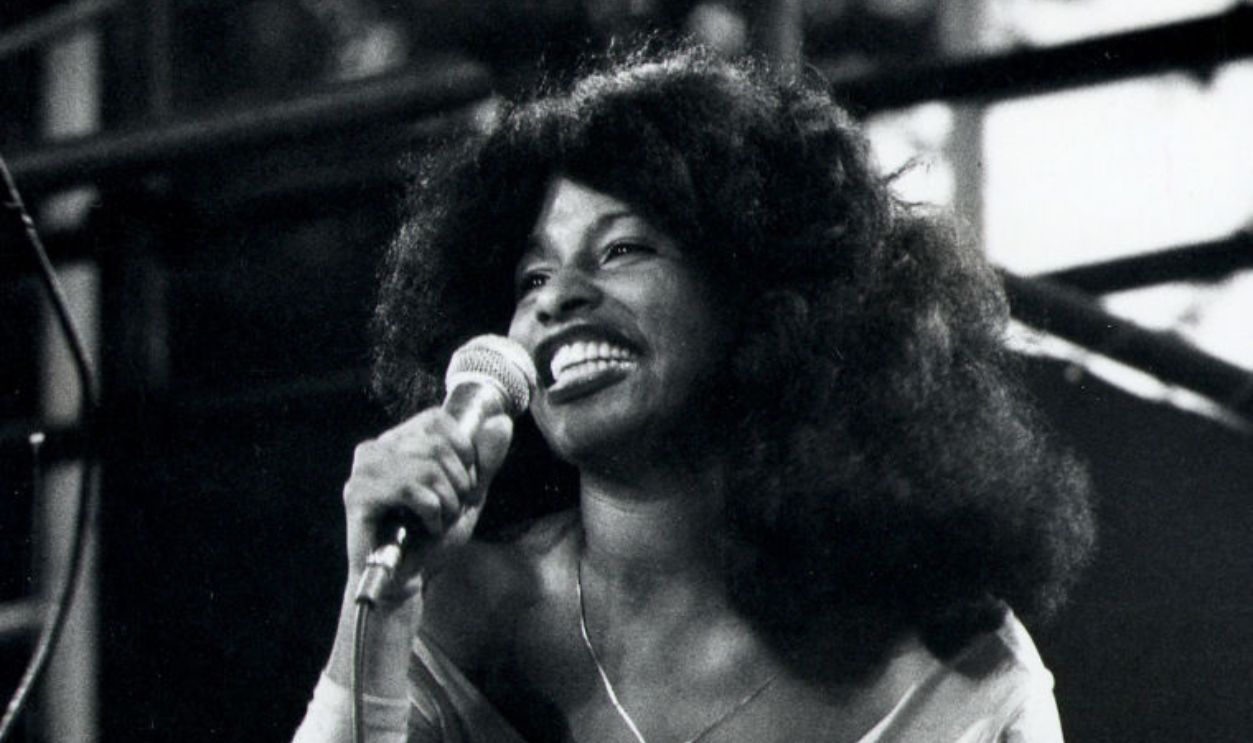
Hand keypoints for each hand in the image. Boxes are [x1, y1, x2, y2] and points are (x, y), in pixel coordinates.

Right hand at [342, 407, 513, 598]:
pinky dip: (431, 512)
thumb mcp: (468, 494)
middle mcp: (374, 450)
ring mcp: (363, 472)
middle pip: (437, 446)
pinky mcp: (358, 496)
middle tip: (450, 509)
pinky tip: (426, 527)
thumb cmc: (430, 538)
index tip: (462, 483)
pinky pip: (410, 489)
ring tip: (438, 520)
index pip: (436, 420)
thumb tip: (502, 422)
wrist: (404, 582)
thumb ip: (484, 459)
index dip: (462, 450)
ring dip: (446, 501)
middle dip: (458, 483)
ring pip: (427, 468)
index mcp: (395, 442)